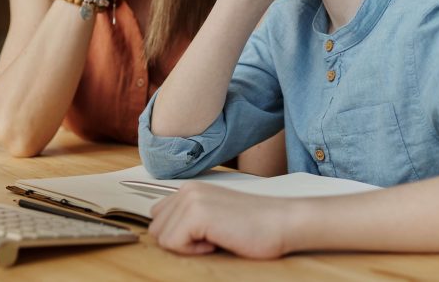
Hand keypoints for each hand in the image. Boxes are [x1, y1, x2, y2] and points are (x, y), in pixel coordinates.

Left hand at [148, 183, 292, 258]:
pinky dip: (194, 251)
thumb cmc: (255, 225)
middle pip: (156, 228)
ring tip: (216, 238)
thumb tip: (164, 236)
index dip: (177, 234)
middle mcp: (187, 189)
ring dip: (187, 246)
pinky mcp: (197, 214)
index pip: (158, 217)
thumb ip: (189, 218)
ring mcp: (191, 199)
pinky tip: (217, 241)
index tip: (204, 236)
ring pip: (162, 237)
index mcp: (191, 189)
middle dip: (179, 241)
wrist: (282, 222)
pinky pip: (173, 244)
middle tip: (211, 238)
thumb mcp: (214, 217)